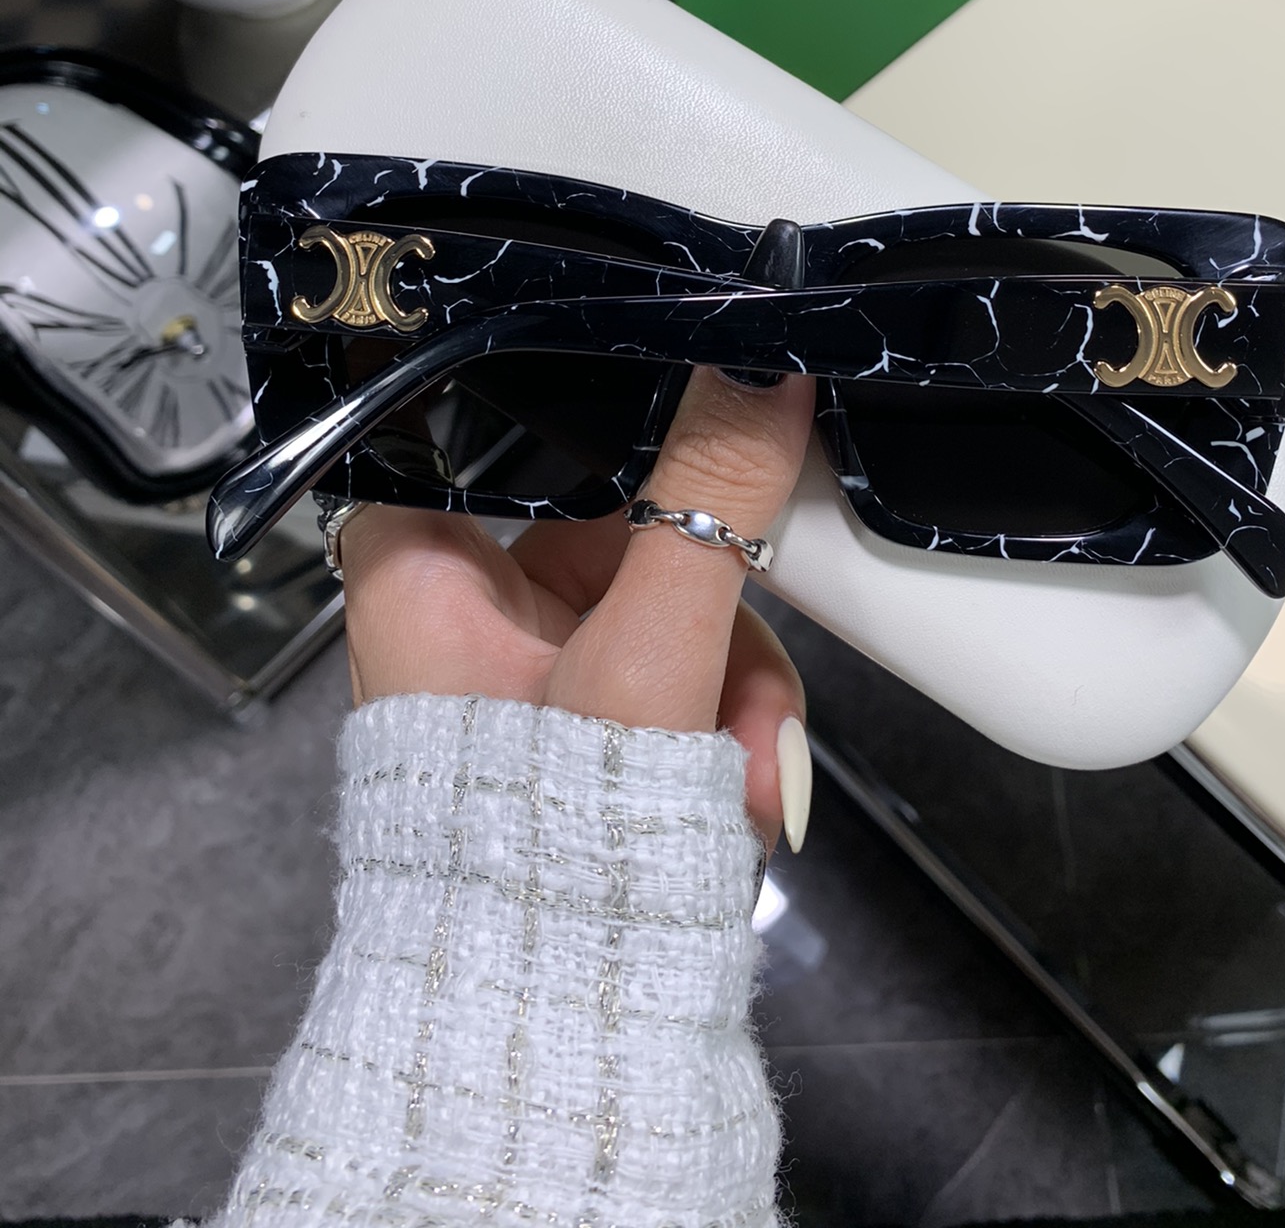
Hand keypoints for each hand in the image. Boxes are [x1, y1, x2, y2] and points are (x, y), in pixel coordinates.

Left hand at [338, 367, 814, 851]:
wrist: (561, 1030)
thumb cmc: (551, 843)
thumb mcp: (645, 661)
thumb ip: (707, 506)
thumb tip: (759, 360)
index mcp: (420, 570)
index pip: (484, 417)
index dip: (593, 398)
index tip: (685, 384)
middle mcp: (466, 603)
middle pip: (618, 518)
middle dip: (713, 605)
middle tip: (744, 669)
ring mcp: (533, 659)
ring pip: (668, 591)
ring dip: (733, 675)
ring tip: (748, 773)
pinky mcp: (589, 708)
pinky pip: (677, 657)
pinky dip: (721, 714)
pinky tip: (743, 783)